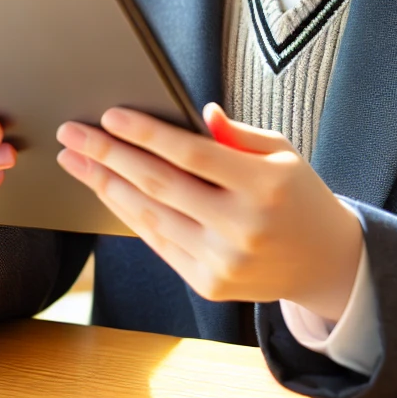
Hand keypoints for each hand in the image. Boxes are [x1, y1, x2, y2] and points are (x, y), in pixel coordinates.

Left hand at [57, 102, 362, 319]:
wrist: (324, 263)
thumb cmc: (298, 196)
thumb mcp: (283, 154)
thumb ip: (239, 134)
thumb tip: (198, 112)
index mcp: (265, 186)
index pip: (192, 154)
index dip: (146, 133)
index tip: (109, 115)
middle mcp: (243, 227)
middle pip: (160, 184)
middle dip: (108, 155)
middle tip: (72, 133)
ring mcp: (224, 261)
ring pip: (150, 217)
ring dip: (106, 185)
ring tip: (76, 161)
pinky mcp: (209, 284)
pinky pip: (158, 243)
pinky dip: (128, 215)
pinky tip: (106, 190)